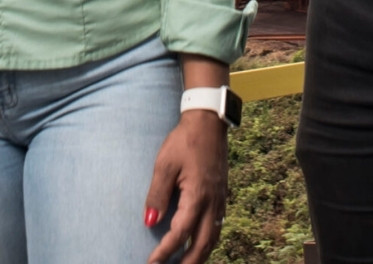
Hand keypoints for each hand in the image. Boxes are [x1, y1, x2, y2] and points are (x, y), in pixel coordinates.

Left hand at [144, 111, 227, 263]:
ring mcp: (220, 200)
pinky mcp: (221, 195)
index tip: (152, 263)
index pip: (180, 234)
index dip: (165, 252)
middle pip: (202, 245)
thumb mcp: (164, 164)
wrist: (208, 122)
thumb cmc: (184, 141)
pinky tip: (198, 244)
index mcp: (198, 196)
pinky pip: (217, 227)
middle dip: (188, 263)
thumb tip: (150, 222)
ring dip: (199, 255)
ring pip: (213, 238)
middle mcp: (212, 202)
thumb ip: (157, 195)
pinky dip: (207, 241)